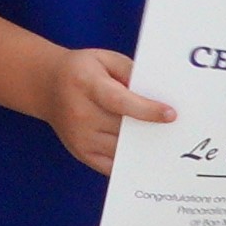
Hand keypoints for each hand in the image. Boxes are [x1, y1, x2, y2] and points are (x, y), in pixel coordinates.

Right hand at [41, 45, 170, 175]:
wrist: (46, 85)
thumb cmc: (83, 71)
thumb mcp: (105, 59)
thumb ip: (130, 71)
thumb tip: (158, 92)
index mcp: (86, 84)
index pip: (119, 102)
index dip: (147, 110)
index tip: (171, 115)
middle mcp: (80, 113)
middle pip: (124, 128)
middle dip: (152, 130)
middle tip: (180, 132)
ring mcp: (80, 137)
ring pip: (122, 149)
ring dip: (145, 148)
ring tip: (168, 145)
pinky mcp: (81, 153)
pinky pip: (113, 165)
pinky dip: (132, 162)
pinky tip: (147, 155)